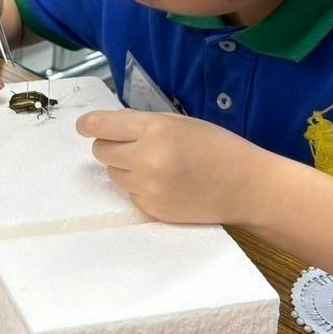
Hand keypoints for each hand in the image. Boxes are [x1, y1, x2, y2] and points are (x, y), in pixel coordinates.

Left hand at [76, 109, 281, 224]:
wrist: (247, 188)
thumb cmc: (216, 147)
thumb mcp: (179, 123)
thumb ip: (141, 124)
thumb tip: (104, 127)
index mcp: (156, 130)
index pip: (100, 126)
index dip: (89, 125)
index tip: (85, 127)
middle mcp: (147, 159)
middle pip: (101, 151)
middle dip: (110, 146)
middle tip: (132, 145)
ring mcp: (148, 188)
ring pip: (112, 174)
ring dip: (124, 168)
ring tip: (155, 165)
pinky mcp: (152, 210)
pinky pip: (129, 194)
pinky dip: (139, 187)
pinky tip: (164, 184)